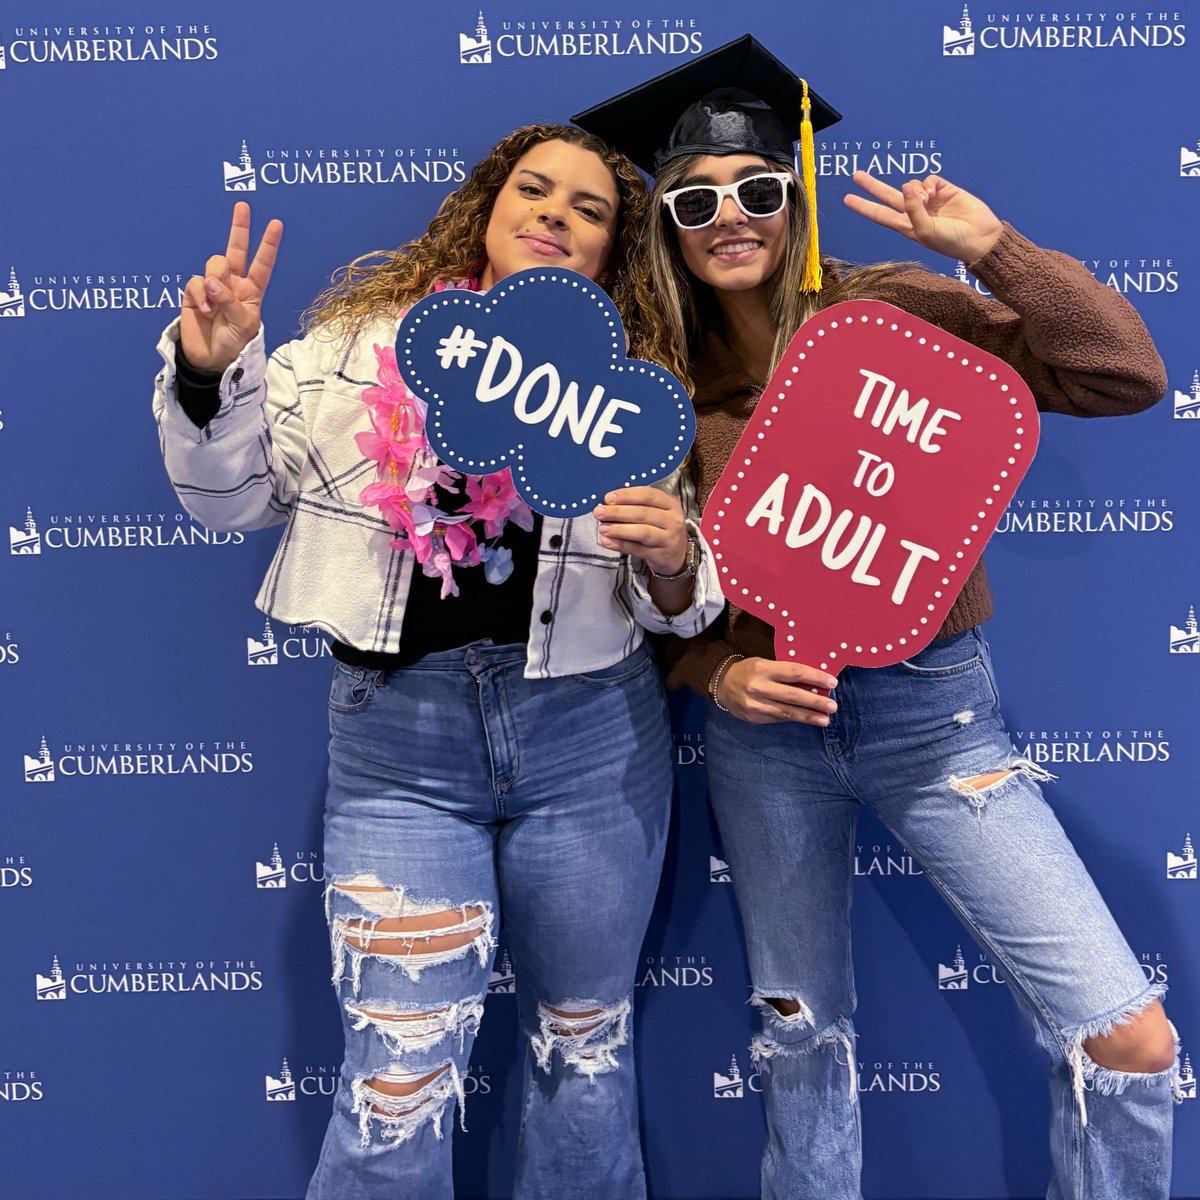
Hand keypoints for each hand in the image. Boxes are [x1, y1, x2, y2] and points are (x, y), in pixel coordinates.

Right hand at [180, 202, 282, 372]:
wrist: (211, 361)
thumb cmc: (234, 345)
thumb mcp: (243, 324)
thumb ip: (230, 300)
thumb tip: (212, 281)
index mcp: (252, 291)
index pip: (262, 264)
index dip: (268, 245)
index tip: (276, 224)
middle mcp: (233, 284)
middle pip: (236, 250)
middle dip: (239, 228)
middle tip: (242, 206)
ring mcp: (213, 287)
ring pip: (214, 264)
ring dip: (215, 280)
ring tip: (214, 306)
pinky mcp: (194, 293)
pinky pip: (196, 281)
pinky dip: (200, 295)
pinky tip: (203, 310)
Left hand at [594, 487, 687, 575]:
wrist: (676, 556)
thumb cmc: (660, 529)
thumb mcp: (655, 513)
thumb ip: (636, 507)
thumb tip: (608, 505)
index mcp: (671, 504)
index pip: (648, 495)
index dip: (626, 495)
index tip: (608, 498)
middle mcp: (673, 520)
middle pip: (643, 513)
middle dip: (618, 512)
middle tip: (599, 512)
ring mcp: (669, 538)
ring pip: (642, 532)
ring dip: (619, 529)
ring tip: (603, 528)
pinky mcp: (661, 555)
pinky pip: (638, 549)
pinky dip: (621, 545)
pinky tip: (607, 541)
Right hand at [716, 657, 838, 725]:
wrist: (723, 684)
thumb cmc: (749, 670)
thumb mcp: (764, 663)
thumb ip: (784, 672)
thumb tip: (814, 682)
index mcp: (763, 668)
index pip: (794, 672)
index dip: (815, 677)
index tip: (832, 682)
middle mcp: (759, 687)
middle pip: (793, 696)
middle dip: (815, 702)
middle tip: (833, 706)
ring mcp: (756, 705)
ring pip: (787, 712)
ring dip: (809, 716)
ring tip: (825, 719)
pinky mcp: (754, 718)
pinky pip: (779, 718)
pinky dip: (794, 719)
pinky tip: (808, 720)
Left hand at [843, 171, 1002, 264]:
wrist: (979, 236)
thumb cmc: (950, 241)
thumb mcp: (925, 231)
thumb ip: (913, 209)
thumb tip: (906, 185)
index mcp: (906, 226)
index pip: (879, 215)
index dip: (864, 207)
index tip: (847, 199)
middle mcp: (914, 212)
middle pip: (887, 195)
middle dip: (872, 185)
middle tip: (855, 175)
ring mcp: (928, 200)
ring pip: (911, 185)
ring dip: (916, 189)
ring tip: (927, 201)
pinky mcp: (943, 189)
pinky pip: (928, 179)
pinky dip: (929, 184)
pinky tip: (935, 194)